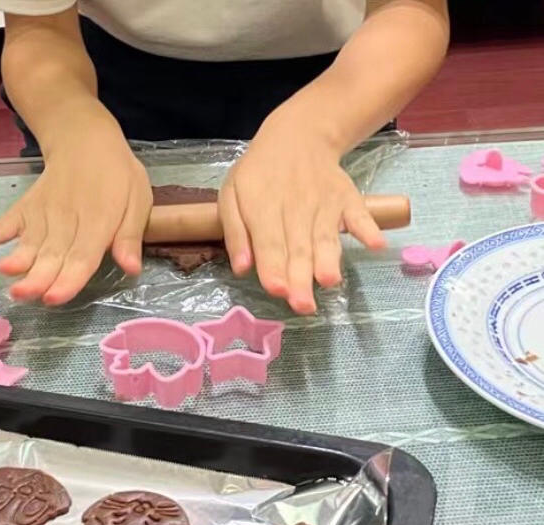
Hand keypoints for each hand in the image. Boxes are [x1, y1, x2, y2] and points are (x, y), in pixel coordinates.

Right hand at [0, 121, 151, 304]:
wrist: (85, 138)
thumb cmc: (117, 176)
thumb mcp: (137, 201)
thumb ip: (130, 236)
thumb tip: (131, 268)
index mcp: (98, 220)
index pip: (82, 256)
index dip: (69, 279)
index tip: (54, 297)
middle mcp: (67, 219)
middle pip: (52, 254)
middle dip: (38, 277)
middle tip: (24, 295)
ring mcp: (42, 212)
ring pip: (30, 242)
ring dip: (16, 259)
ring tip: (4, 274)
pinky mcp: (26, 207)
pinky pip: (5, 221)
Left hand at [219, 110, 385, 313]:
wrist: (299, 135)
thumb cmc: (259, 174)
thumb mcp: (232, 195)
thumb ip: (236, 233)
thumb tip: (242, 268)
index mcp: (262, 208)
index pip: (269, 243)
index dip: (273, 267)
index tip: (277, 290)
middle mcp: (295, 208)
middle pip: (298, 247)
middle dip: (300, 278)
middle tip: (303, 305)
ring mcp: (324, 203)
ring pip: (326, 236)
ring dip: (329, 259)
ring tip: (330, 282)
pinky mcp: (347, 199)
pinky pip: (360, 214)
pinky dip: (368, 228)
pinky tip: (376, 244)